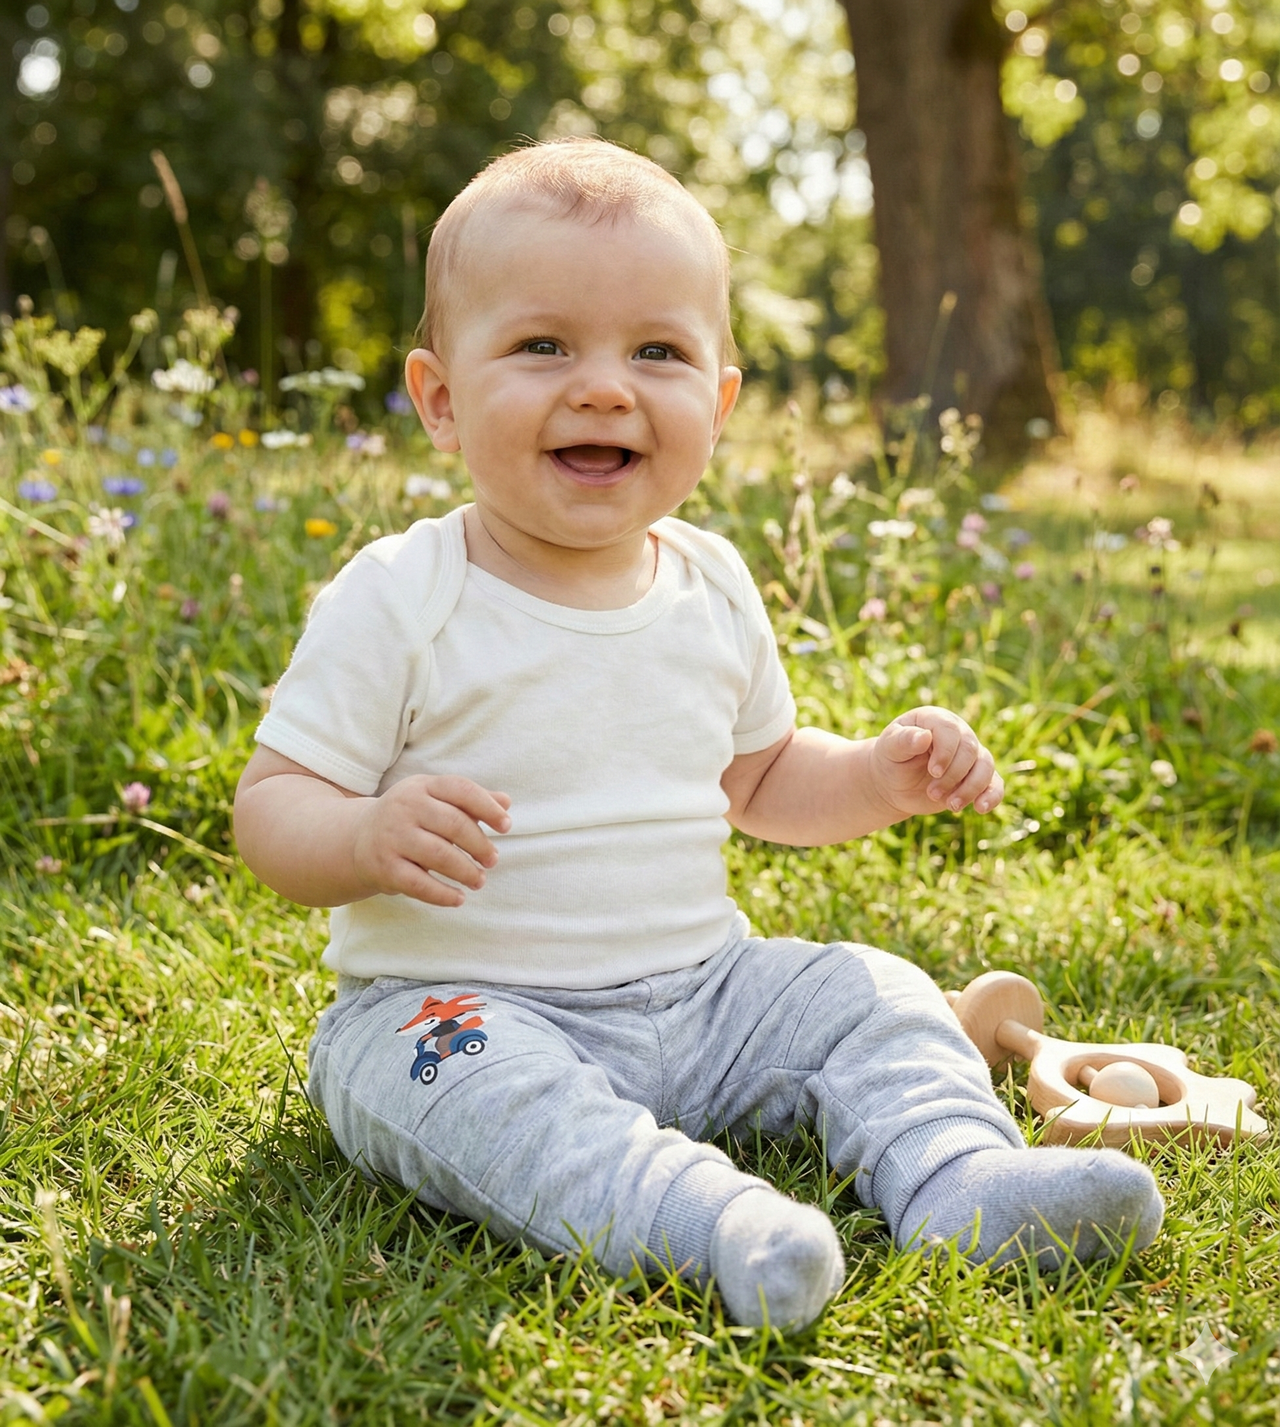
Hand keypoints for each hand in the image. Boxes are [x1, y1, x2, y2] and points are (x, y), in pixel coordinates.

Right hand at [351, 774, 511, 906]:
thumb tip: (506, 802)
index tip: (506, 826)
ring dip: (466, 871)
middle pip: (454, 824)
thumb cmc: (411, 818)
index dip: (488, 807)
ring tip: (479, 880)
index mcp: (422, 787)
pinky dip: (443, 894)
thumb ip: (470, 801)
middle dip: (480, 845)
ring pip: (439, 855)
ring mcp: (392, 838)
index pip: (461, 790)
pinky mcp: (384, 868)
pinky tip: (459, 898)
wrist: (358, 839)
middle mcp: (404, 808)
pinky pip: (419, 884)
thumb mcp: (435, 800)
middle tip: (493, 860)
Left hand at [870, 707, 1002, 819]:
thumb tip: (924, 737)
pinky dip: (992, 796)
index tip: (933, 772)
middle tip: (932, 793)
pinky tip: (980, 809)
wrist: (895, 783)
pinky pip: (994, 784)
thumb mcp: (889, 749)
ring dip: (970, 788)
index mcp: (936, 720)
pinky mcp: (977, 777)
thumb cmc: (891, 760)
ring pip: (985, 767)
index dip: (946, 752)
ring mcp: (970, 756)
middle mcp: (959, 733)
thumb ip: (903, 740)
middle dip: (953, 775)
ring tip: (951, 806)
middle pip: (970, 750)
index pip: (950, 730)